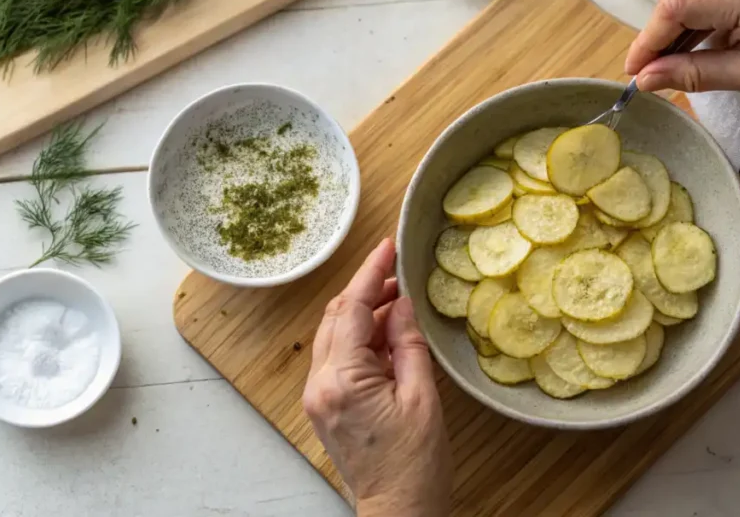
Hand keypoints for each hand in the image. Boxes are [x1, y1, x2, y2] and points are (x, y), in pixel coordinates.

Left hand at [303, 239, 451, 516]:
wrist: (399, 509)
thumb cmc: (416, 464)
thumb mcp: (422, 397)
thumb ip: (407, 343)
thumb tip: (402, 303)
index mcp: (343, 380)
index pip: (354, 309)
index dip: (371, 274)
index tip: (386, 247)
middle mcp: (320, 384)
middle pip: (337, 317)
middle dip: (366, 290)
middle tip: (397, 273)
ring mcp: (318, 396)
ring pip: (334, 335)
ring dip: (363, 313)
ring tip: (398, 302)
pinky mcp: (324, 405)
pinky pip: (337, 357)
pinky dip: (359, 338)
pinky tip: (386, 334)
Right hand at [624, 0, 739, 93]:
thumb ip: (692, 74)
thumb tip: (644, 79)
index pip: (675, 7)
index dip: (649, 39)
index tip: (635, 70)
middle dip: (658, 30)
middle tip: (657, 66)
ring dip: (670, 18)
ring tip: (677, 53)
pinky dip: (685, 8)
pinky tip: (693, 37)